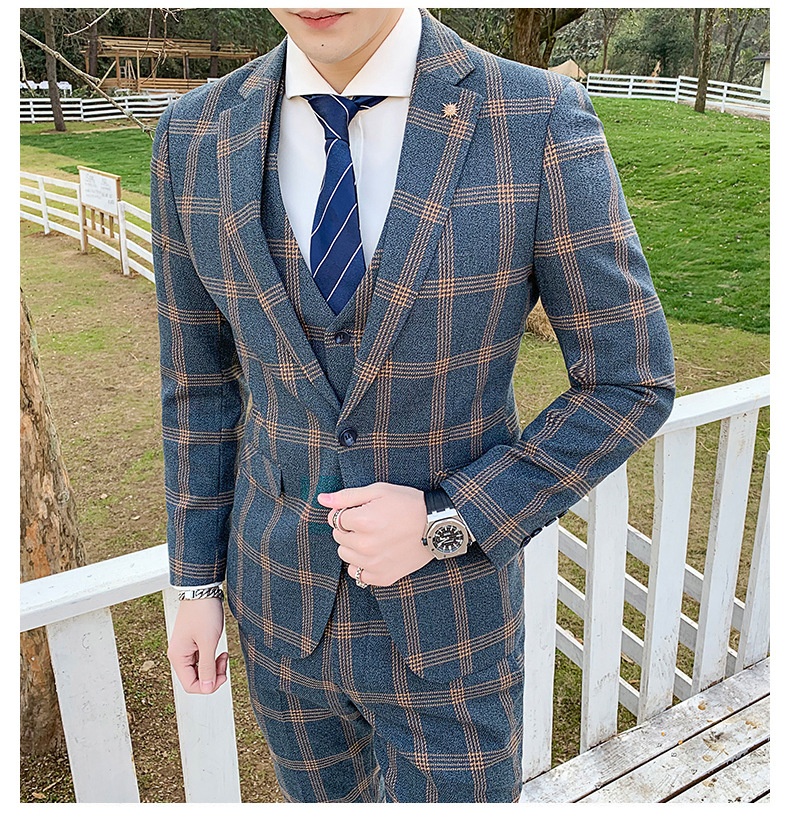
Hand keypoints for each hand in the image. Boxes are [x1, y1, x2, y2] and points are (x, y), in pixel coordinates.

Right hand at [167, 597, 228, 693]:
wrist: (203, 591)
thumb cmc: (204, 613)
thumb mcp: (208, 642)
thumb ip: (207, 667)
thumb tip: (207, 688)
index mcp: (178, 657)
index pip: (191, 685)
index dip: (208, 686)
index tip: (223, 675)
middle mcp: (179, 655)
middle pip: (195, 679)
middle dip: (212, 676)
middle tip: (225, 662)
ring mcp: (185, 649)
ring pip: (200, 670)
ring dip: (213, 667)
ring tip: (224, 656)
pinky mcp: (193, 643)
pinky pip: (201, 660)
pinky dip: (212, 659)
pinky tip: (220, 651)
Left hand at [317, 482, 431, 586]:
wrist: (437, 526)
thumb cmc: (408, 504)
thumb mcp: (378, 491)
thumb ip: (346, 496)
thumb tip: (321, 499)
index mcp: (362, 521)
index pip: (335, 519)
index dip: (347, 513)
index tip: (363, 511)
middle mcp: (365, 545)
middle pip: (338, 538)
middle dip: (349, 529)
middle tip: (372, 523)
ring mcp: (373, 564)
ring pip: (345, 556)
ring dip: (354, 547)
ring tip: (374, 538)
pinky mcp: (382, 577)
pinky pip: (357, 574)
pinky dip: (363, 564)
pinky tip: (377, 553)